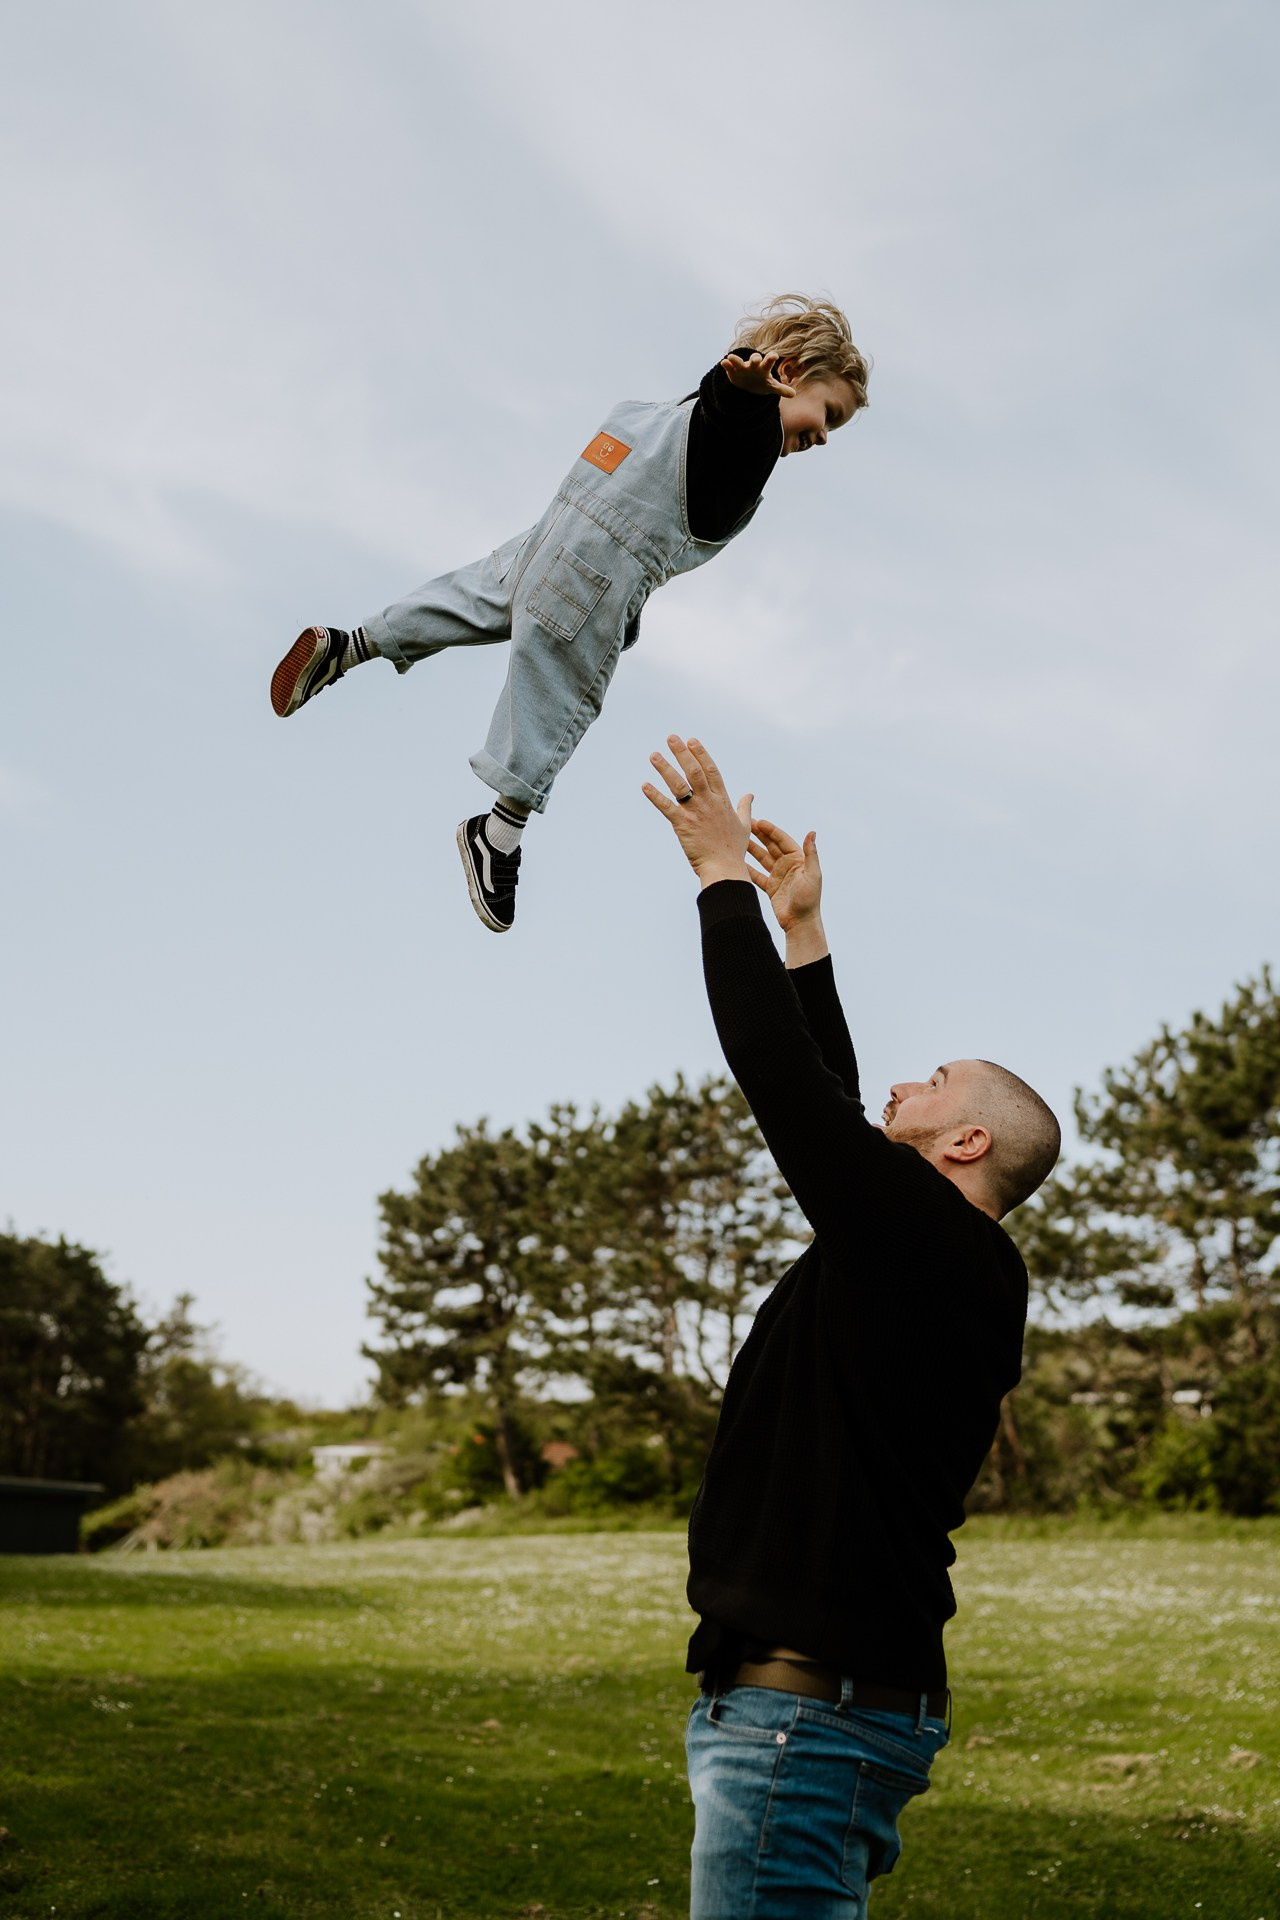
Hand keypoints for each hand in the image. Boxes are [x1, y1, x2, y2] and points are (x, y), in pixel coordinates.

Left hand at [642, 735, 752, 885]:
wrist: (724, 869)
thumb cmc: (733, 850)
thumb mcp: (744, 826)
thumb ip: (745, 808)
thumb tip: (750, 795)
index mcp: (723, 801)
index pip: (712, 771)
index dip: (701, 754)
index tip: (692, 740)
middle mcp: (709, 803)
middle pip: (695, 772)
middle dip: (682, 753)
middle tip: (671, 738)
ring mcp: (696, 813)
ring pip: (679, 785)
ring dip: (665, 769)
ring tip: (654, 755)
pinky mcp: (683, 825)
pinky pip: (666, 807)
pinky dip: (655, 796)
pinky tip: (645, 785)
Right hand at [720, 349, 796, 396]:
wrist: (749, 383)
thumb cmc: (762, 382)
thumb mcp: (771, 386)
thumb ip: (781, 389)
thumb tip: (794, 394)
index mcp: (763, 368)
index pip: (768, 361)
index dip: (770, 358)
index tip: (774, 356)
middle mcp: (753, 365)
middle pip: (754, 359)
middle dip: (755, 359)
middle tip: (755, 359)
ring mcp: (742, 368)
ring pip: (739, 362)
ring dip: (735, 359)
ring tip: (731, 357)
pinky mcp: (733, 371)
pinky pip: (729, 366)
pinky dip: (726, 364)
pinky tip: (724, 362)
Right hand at [747, 817, 821, 932]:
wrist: (801, 923)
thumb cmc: (809, 900)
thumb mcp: (812, 875)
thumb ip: (811, 853)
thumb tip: (812, 832)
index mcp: (798, 860)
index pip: (782, 840)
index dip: (771, 830)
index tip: (758, 821)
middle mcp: (788, 866)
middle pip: (771, 846)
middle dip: (758, 835)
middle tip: (745, 824)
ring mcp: (778, 876)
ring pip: (762, 858)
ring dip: (751, 848)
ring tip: (738, 839)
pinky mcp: (771, 887)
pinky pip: (757, 874)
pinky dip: (748, 868)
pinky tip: (738, 861)